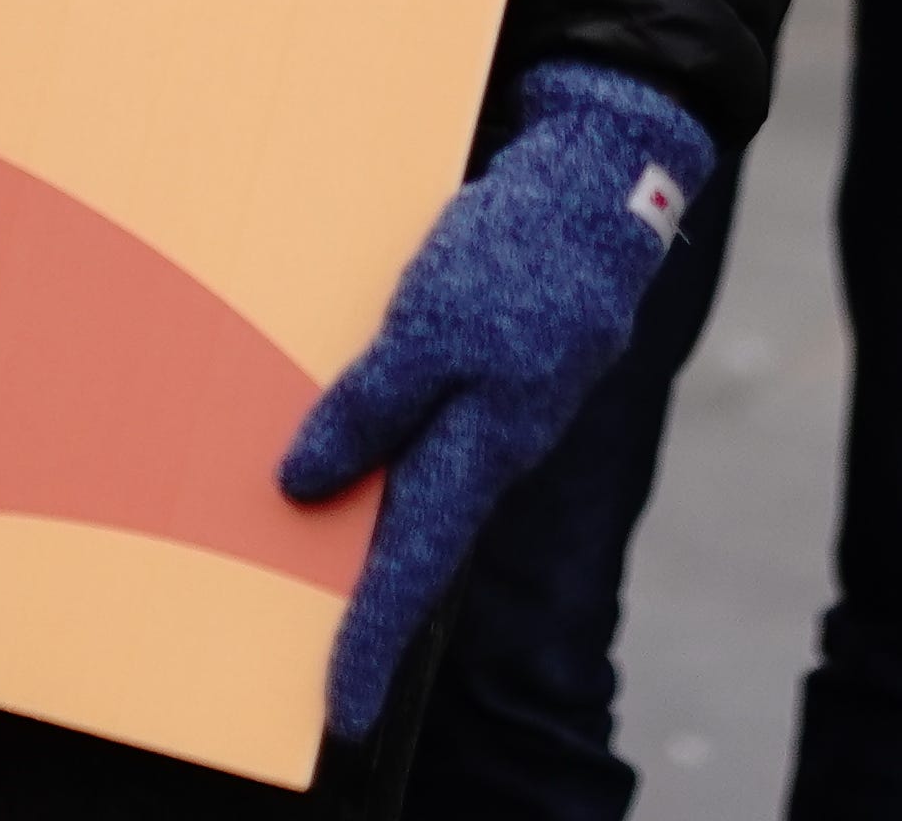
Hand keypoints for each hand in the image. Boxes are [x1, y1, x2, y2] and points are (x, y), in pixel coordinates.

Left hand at [279, 62, 713, 739]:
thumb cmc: (516, 254)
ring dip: (371, 532)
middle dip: (369, 609)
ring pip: (421, 489)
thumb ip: (370, 406)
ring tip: (309, 576)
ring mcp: (496, 412)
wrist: (598, 188)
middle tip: (324, 671)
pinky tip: (348, 458)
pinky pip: (430, 436)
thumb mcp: (427, 327)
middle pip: (418, 545)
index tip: (341, 713)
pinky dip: (387, 459)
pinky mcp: (493, 372)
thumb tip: (303, 487)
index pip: (413, 567)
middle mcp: (490, 447)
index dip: (371, 639)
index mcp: (480, 448)